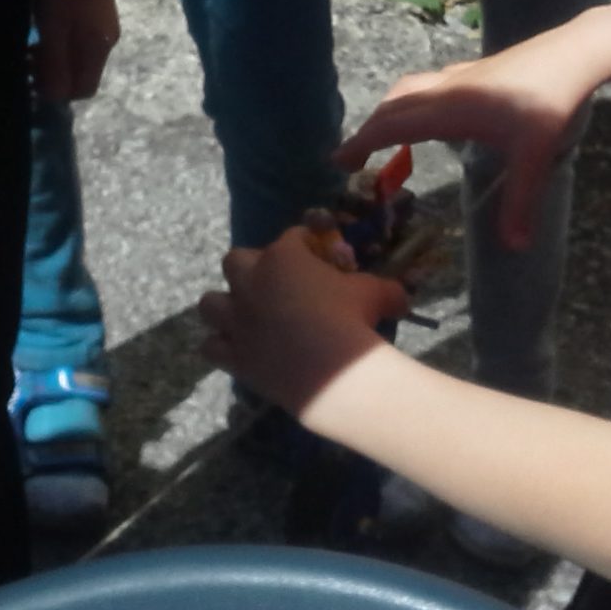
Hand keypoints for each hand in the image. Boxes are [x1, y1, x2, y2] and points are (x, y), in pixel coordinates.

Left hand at [35, 0, 120, 103]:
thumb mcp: (54, 32)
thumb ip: (55, 66)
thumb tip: (55, 97)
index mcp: (99, 50)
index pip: (84, 89)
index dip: (58, 92)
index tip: (34, 80)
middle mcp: (106, 42)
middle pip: (80, 74)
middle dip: (53, 74)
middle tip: (28, 61)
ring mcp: (102, 26)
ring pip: (77, 57)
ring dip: (54, 58)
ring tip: (32, 45)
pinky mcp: (95, 12)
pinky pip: (77, 40)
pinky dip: (60, 43)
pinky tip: (45, 30)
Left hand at [198, 234, 409, 414]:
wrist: (333, 372)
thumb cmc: (352, 321)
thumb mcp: (378, 294)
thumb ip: (384, 289)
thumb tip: (401, 296)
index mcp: (284, 258)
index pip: (291, 237)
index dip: (304, 245)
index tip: (315, 255)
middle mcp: (251, 283)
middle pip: (235, 260)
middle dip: (250, 269)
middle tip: (272, 284)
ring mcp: (237, 320)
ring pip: (209, 303)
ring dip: (224, 306)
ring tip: (243, 315)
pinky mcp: (234, 355)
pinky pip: (211, 347)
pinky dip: (221, 346)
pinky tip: (238, 350)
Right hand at [334, 30, 605, 249]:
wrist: (574, 53)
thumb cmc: (549, 103)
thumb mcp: (534, 158)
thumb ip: (520, 203)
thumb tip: (513, 248)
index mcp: (449, 110)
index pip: (391, 126)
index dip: (361, 143)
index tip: (338, 161)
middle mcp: (445, 90)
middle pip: (392, 107)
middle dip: (367, 131)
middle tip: (351, 157)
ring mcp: (459, 76)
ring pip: (408, 90)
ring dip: (388, 112)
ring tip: (382, 134)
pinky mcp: (474, 70)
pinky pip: (428, 84)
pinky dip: (413, 99)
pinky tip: (430, 110)